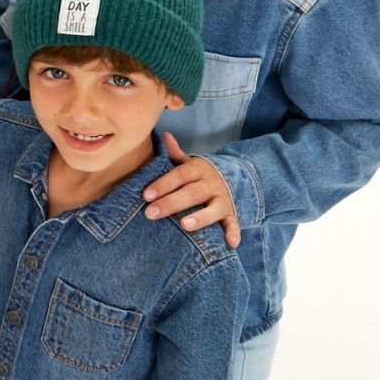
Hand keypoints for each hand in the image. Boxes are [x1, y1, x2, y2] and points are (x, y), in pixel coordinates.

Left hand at [141, 132, 240, 246]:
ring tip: (185, 225)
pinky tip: (231, 243)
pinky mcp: (230, 213)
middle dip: (171, 203)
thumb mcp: (187, 163)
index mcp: (198, 169)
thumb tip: (164, 136)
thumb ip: (174, 154)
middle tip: (151, 213)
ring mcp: (222, 199)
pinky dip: (233, 232)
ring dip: (200, 217)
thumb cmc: (196, 175)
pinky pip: (233, 223)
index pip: (179, 175)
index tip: (146, 195)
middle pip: (192, 193)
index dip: (163, 184)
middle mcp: (211, 183)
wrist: (227, 178)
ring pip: (213, 208)